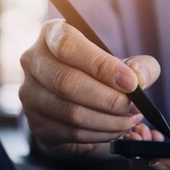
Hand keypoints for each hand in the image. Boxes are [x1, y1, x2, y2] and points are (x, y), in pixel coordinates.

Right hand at [19, 19, 160, 155]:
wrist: (74, 102)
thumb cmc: (98, 75)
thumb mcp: (121, 63)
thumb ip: (140, 66)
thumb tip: (140, 77)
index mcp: (52, 34)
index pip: (68, 46)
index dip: (101, 66)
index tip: (131, 82)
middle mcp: (33, 61)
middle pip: (67, 82)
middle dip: (108, 99)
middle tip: (133, 107)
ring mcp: (30, 94)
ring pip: (70, 112)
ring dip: (107, 120)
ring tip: (129, 120)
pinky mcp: (36, 123)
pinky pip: (70, 132)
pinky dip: (99, 134)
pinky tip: (114, 129)